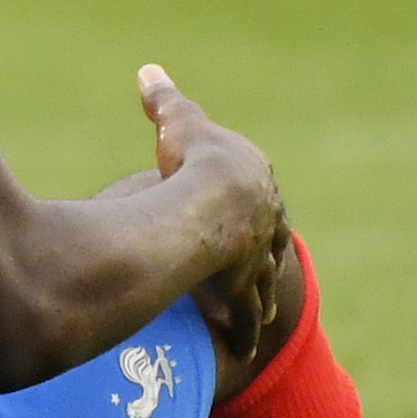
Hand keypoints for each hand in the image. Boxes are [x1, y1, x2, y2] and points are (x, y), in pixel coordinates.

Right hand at [138, 64, 288, 360]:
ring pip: (263, 281)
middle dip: (263, 253)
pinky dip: (241, 329)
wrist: (216, 200)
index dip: (249, 208)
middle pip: (268, 241)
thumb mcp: (178, 124)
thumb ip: (164, 101)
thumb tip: (147, 70)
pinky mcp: (245, 289)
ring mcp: (258, 258)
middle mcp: (266, 222)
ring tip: (256, 315)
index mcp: (254, 184)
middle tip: (260, 268)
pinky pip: (245, 313)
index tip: (246, 216)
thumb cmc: (196, 160)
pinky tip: (242, 347)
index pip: (257, 197)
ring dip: (258, 297)